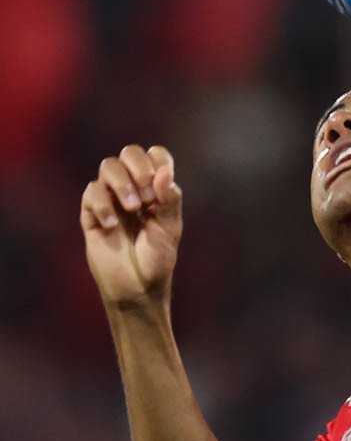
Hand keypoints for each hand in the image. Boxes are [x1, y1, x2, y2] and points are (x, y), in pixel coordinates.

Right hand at [80, 145, 183, 308]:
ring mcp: (111, 199)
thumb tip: (164, 172)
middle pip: (129, 153)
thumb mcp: (169, 228)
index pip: (155, 155)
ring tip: (133, 208)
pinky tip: (113, 225)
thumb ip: (169, 200)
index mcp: (156, 189)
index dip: (157, 161)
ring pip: (108, 166)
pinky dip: (102, 205)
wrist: (137, 287)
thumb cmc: (157, 258)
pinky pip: (91, 193)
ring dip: (122, 183)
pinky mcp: (91, 214)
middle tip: (148, 196)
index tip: (161, 186)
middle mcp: (133, 188)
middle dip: (138, 167)